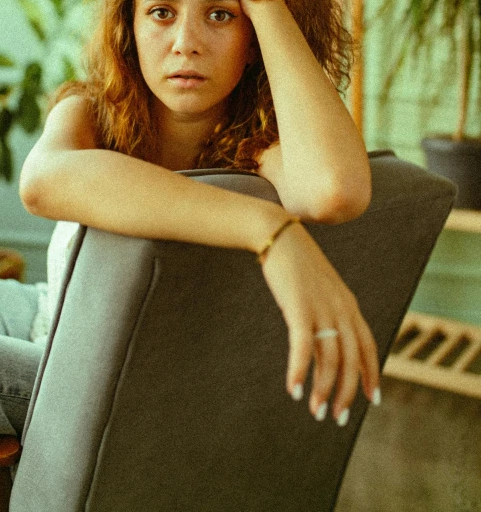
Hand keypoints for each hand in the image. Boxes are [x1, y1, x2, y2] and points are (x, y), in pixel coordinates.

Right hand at [260, 220, 379, 423]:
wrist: (279, 236)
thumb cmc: (296, 266)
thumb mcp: (318, 293)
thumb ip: (325, 320)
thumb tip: (323, 352)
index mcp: (348, 305)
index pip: (367, 345)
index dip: (372, 374)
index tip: (373, 400)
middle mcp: (340, 308)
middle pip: (352, 359)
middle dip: (347, 392)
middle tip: (338, 417)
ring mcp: (321, 308)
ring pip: (330, 358)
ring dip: (323, 389)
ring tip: (315, 411)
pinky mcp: (298, 308)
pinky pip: (302, 346)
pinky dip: (299, 371)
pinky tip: (293, 390)